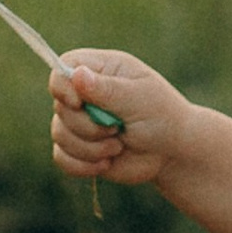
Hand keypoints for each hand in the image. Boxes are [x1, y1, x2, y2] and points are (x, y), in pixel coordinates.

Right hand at [50, 50, 189, 185]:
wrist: (172, 153)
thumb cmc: (162, 117)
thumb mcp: (139, 98)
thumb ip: (106, 88)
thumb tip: (76, 74)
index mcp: (102, 70)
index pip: (64, 67)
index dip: (63, 86)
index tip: (79, 103)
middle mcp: (86, 93)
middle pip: (59, 106)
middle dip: (87, 126)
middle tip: (118, 128)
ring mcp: (81, 121)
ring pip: (59, 134)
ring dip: (89, 148)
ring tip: (117, 147)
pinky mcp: (80, 148)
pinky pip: (61, 157)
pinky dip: (82, 165)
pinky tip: (105, 164)